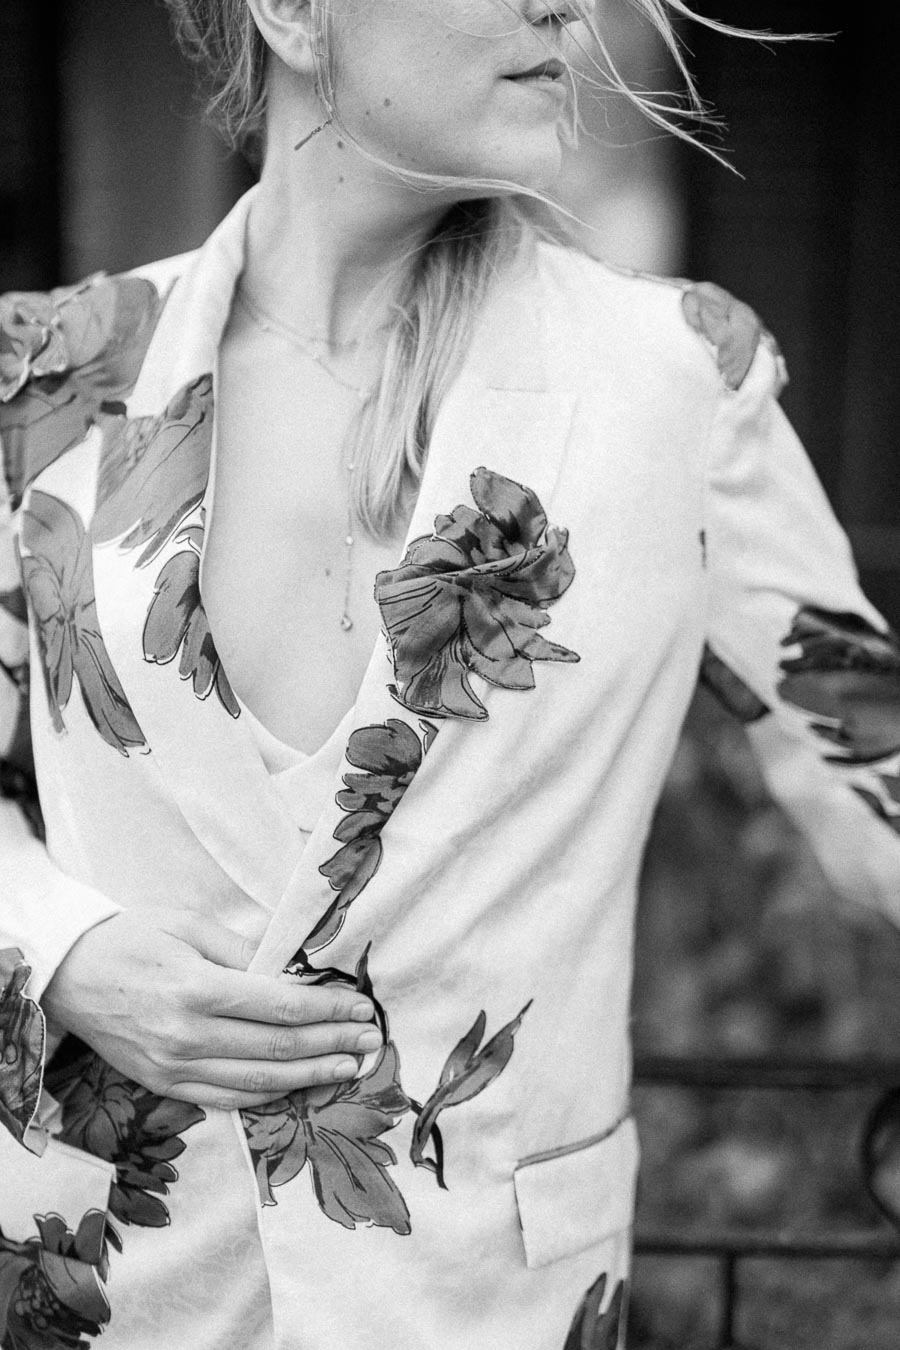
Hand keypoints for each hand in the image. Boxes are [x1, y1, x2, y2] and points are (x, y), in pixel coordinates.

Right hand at [42, 909, 381, 1110]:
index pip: (282, 1006)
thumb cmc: (130, 939)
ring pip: (259, 1082)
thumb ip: (246, 951)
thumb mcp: (190, 926)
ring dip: (311, 1076)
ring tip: (350, 1067)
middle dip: (333, 1043)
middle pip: (279, 1048)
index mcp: (198, 989)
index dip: (329, 1009)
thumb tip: (296, 969)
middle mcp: (188, 1036)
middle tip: (372, 1039)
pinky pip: (226, 1099)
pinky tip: (298, 1086)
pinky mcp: (163, 1085)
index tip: (361, 1007)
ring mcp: (174, 1068)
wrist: (68, 974)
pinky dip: (268, 1096)